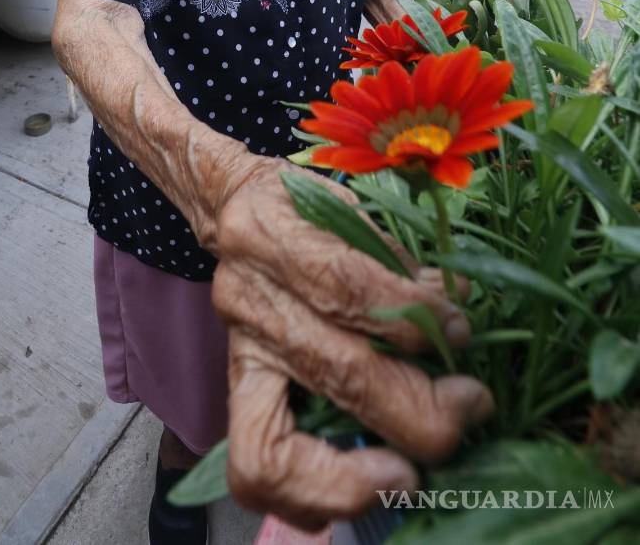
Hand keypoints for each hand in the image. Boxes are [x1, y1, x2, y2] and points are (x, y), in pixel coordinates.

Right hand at [212, 163, 492, 530]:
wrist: (230, 208)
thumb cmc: (300, 203)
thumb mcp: (349, 205)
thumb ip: (398, 259)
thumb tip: (457, 304)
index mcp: (275, 236)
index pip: (346, 287)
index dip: (414, 319)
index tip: (462, 331)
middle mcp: (250, 301)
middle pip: (336, 375)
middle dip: (419, 408)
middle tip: (470, 407)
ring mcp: (240, 354)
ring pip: (274, 449)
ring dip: (356, 480)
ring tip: (410, 476)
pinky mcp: (238, 391)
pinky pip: (256, 469)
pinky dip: (310, 496)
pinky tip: (363, 492)